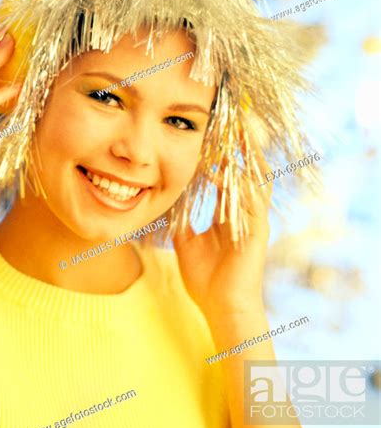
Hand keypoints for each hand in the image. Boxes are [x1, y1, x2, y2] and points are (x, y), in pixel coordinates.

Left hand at [173, 138, 270, 323]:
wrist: (221, 309)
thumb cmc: (206, 280)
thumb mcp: (187, 242)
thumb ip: (183, 219)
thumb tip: (170, 201)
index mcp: (231, 214)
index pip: (230, 175)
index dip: (223, 153)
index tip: (212, 132)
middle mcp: (246, 213)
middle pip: (247, 170)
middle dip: (242, 145)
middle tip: (234, 119)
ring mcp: (254, 221)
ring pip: (255, 179)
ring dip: (248, 155)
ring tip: (241, 130)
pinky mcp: (257, 232)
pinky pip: (251, 201)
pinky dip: (240, 183)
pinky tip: (227, 170)